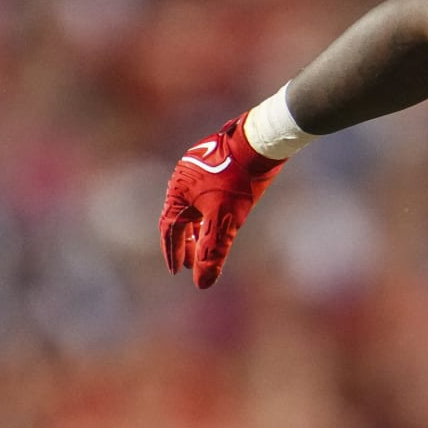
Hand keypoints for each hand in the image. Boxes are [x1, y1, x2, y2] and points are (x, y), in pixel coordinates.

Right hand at [160, 115, 284, 287]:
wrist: (258, 143)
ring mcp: (196, 169)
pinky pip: (203, 195)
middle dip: (186, 244)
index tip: (177, 271)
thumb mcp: (224, 221)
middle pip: (179, 219)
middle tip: (191, 264)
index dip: (173, 253)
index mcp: (177, 193)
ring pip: (192, 207)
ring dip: (197, 228)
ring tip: (203, 246)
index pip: (169, 230)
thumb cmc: (238, 181)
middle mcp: (181, 179)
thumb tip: (202, 284)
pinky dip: (207, 212)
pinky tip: (218, 218)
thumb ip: (212, 253)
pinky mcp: (212, 164)